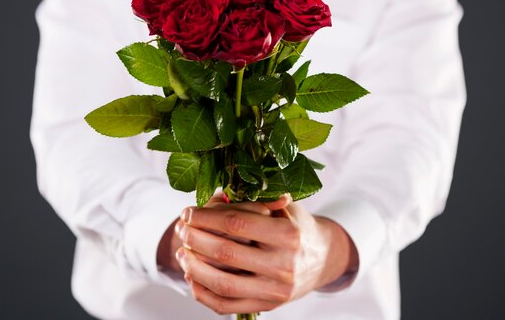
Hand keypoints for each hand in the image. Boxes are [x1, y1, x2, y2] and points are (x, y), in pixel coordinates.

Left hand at [174, 196, 358, 314]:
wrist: (324, 258)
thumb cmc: (297, 226)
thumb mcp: (283, 206)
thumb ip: (252, 201)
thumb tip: (214, 198)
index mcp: (287, 234)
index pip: (236, 224)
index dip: (205, 217)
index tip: (188, 211)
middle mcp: (283, 264)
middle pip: (225, 253)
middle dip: (195, 239)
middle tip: (181, 229)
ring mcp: (274, 290)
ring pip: (223, 284)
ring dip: (194, 268)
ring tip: (181, 252)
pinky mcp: (267, 306)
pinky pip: (227, 306)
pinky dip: (203, 294)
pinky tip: (191, 277)